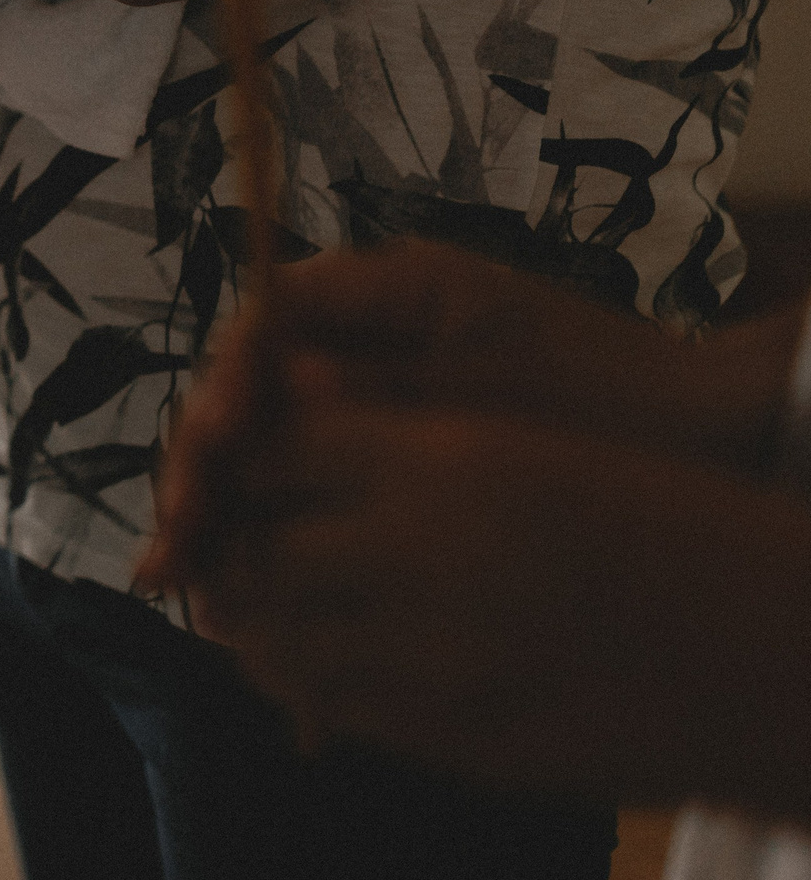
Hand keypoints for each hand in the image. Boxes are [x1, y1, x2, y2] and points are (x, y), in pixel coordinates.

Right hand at [141, 240, 798, 590]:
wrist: (709, 440)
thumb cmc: (608, 401)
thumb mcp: (486, 397)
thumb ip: (374, 394)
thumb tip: (273, 392)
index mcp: (389, 287)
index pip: (263, 323)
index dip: (221, 385)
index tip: (210, 446)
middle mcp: (360, 332)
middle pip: (243, 391)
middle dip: (198, 467)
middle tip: (170, 543)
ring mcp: (364, 394)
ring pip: (259, 444)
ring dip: (216, 509)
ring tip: (178, 581)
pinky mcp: (378, 452)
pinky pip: (298, 482)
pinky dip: (265, 533)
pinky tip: (238, 593)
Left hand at [181, 362, 810, 814]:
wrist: (773, 643)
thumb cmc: (660, 517)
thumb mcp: (525, 443)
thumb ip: (399, 435)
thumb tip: (288, 393)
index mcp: (445, 458)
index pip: (273, 446)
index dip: (234, 460)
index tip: (226, 469)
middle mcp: (424, 551)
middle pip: (251, 544)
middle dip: (222, 549)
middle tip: (210, 550)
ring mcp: (433, 654)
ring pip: (273, 639)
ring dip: (249, 625)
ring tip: (249, 612)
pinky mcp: (451, 733)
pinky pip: (330, 709)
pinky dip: (301, 685)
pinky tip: (311, 672)